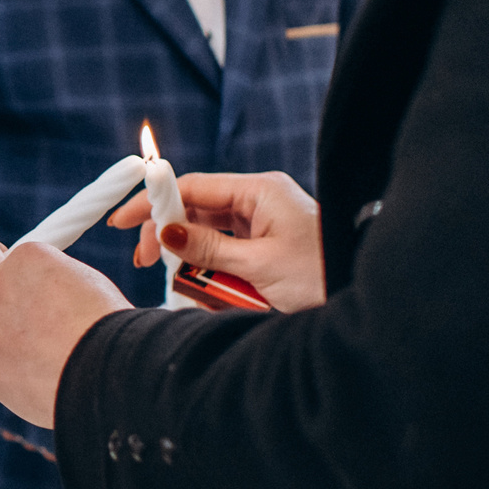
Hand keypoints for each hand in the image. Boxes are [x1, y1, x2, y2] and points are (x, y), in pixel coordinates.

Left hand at [0, 237, 132, 427]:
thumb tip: (39, 288)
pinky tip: (44, 377)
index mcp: (26, 259)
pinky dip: (15, 370)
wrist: (107, 374)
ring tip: (51, 356)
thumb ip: (48, 281)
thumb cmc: (109, 327)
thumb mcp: (85, 283)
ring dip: (10, 338)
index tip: (7, 274)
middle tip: (11, 307)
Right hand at [109, 170, 326, 310]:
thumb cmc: (323, 276)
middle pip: (196, 212)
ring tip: (215, 294)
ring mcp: (264, 227)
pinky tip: (230, 299)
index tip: (122, 221)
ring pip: (209, 241)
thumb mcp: (259, 265)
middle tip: (148, 265)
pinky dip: (220, 280)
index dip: (153, 202)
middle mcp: (260, 203)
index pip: (192, 187)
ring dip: (202, 270)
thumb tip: (164, 233)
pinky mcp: (266, 251)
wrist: (366, 300)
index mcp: (260, 192)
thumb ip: (207, 249)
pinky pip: (227, 260)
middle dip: (173, 240)